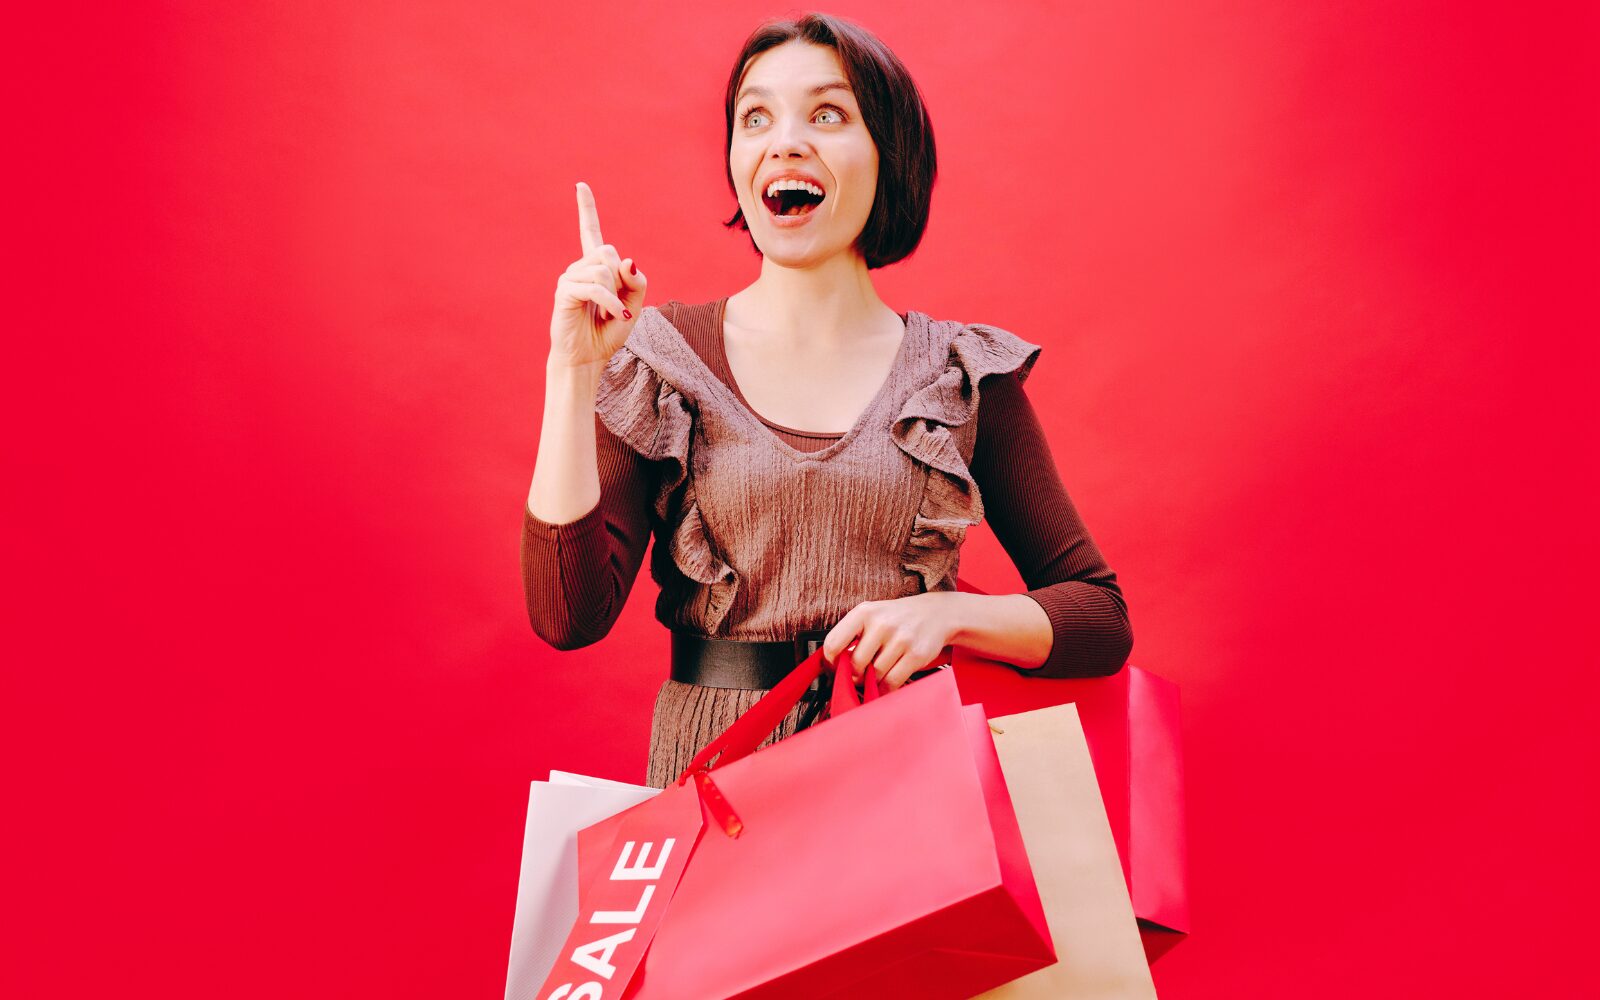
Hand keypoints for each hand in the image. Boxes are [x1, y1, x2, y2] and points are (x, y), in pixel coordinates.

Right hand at [549, 181, 648, 369]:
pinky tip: (615, 316)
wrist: (588, 358)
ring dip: (616, 295)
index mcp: (594, 268)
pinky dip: (611, 303)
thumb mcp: (633, 306)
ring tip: (612, 314)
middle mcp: (579, 268)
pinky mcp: (565, 292)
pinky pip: (596, 287)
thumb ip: (636, 282)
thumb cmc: (607, 332)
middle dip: (621, 278)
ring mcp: (569, 278)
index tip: (580, 185)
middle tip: (618, 304)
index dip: (586, 209)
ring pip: (604, 270)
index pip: (590, 232)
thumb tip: (627, 260)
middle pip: (608, 252)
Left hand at [821, 592, 960, 691]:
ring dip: (873, 681)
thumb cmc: (898, 618)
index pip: (834, 642)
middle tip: (859, 675)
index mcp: (864, 612)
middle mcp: (882, 624)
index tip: (835, 668)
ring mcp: (900, 639)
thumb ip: (852, 635)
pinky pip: (893, 681)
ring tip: (877, 675)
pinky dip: (886, 688)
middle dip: (855, 675)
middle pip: (856, 663)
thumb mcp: (872, 615)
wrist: (936, 613)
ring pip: (875, 675)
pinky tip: (886, 683)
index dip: (831, 662)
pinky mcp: (916, 654)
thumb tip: (834, 665)